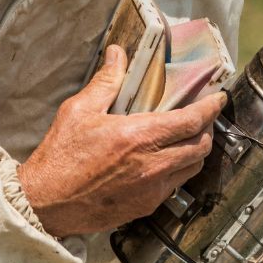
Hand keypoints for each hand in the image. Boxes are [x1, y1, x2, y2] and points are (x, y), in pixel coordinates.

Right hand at [17, 46, 224, 236]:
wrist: (45, 204)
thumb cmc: (59, 158)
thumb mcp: (79, 111)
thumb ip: (105, 82)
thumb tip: (117, 54)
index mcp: (138, 138)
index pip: (192, 121)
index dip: (210, 108)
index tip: (218, 99)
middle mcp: (152, 166)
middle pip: (201, 146)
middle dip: (207, 129)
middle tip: (202, 117)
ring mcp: (151, 190)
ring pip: (192, 169)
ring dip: (196, 151)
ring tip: (187, 138)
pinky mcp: (145, 207)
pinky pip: (174, 186)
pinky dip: (178, 171)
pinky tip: (165, 161)